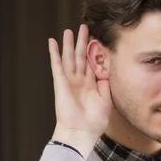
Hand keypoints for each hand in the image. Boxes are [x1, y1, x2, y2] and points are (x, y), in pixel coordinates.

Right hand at [48, 24, 111, 156]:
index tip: (97, 39)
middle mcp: (80, 83)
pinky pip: (57, 65)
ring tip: (69, 30)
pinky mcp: (61, 83)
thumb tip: (108, 72)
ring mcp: (70, 82)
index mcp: (91, 87)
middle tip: (84, 27)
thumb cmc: (94, 123)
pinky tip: (52, 42)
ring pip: (69, 58)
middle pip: (81, 58)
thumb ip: (106, 85)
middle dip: (82, 43)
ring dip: (68, 44)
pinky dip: (54, 53)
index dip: (94, 52)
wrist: (80, 133)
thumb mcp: (106, 102)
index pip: (92, 65)